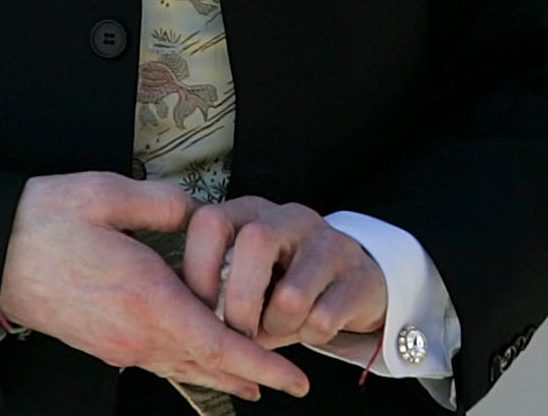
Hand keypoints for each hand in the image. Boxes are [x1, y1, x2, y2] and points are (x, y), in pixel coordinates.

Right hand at [0, 174, 312, 398]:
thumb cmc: (44, 220)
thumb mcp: (106, 193)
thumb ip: (161, 201)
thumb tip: (198, 210)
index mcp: (146, 297)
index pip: (217, 344)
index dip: (260, 362)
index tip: (293, 377)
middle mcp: (136, 332)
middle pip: (206, 366)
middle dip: (249, 375)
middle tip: (286, 381)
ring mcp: (117, 344)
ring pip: (181, 369)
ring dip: (219, 376)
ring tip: (251, 382)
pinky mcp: (101, 344)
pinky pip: (156, 362)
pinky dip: (186, 365)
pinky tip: (194, 360)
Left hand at [181, 200, 386, 361]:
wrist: (351, 282)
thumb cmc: (282, 283)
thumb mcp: (245, 275)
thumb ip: (215, 290)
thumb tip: (189, 325)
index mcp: (251, 212)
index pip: (211, 220)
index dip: (197, 269)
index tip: (196, 309)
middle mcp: (290, 217)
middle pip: (255, 242)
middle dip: (240, 301)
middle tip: (239, 331)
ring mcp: (328, 242)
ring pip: (291, 295)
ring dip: (278, 327)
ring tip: (280, 326)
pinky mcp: (358, 275)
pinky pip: (322, 320)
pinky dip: (309, 336)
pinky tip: (312, 325)